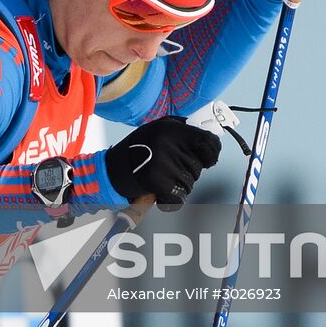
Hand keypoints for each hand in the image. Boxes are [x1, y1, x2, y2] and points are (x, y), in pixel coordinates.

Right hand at [103, 116, 220, 206]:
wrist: (113, 170)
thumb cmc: (139, 149)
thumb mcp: (157, 129)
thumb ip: (182, 131)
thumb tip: (210, 140)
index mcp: (170, 128)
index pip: (207, 141)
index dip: (212, 152)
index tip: (209, 158)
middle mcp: (168, 143)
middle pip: (198, 166)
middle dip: (188, 170)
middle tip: (169, 167)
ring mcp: (162, 163)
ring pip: (191, 182)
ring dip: (181, 183)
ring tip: (162, 176)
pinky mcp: (157, 182)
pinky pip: (181, 196)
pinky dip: (174, 198)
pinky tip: (161, 190)